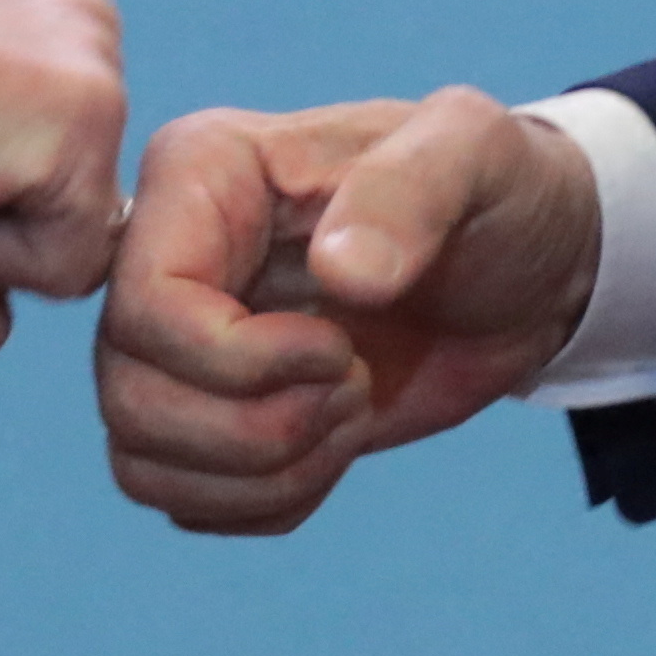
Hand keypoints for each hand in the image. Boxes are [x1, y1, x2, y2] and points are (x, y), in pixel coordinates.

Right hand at [96, 90, 603, 534]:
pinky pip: (180, 498)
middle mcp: (165, 255)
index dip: (237, 360)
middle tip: (356, 384)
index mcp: (199, 172)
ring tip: (351, 411)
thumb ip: (413, 191)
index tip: (341, 347)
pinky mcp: (210, 412)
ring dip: (264, 472)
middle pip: (129, 395)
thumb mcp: (478, 153)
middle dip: (259, 428)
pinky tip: (335, 448)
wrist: (526, 269)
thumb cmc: (495, 190)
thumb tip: (341, 273)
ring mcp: (180, 342)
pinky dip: (266, 502)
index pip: (144, 305)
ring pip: (140, 458)